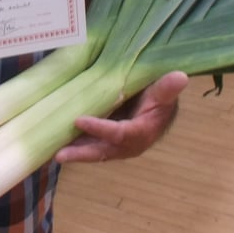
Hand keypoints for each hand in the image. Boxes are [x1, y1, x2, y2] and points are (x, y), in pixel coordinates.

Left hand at [54, 71, 187, 163]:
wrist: (160, 107)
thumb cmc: (160, 97)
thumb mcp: (164, 92)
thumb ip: (167, 88)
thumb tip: (181, 77)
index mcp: (142, 131)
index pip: (120, 133)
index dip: (100, 129)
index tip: (80, 120)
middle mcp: (129, 145)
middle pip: (103, 151)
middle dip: (81, 154)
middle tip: (60, 155)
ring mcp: (118, 146)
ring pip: (94, 152)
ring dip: (75, 153)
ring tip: (52, 153)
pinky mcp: (109, 143)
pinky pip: (91, 147)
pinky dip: (76, 146)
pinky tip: (58, 144)